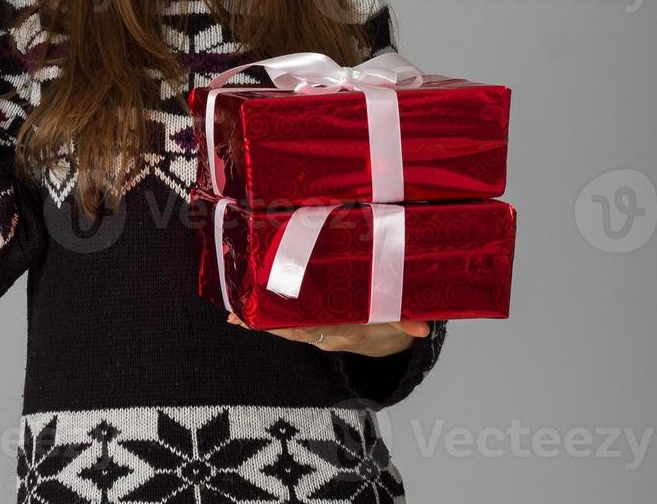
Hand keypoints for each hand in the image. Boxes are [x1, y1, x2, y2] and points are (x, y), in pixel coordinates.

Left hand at [226, 311, 429, 356]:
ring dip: (259, 324)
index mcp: (346, 330)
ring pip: (284, 329)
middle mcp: (326, 335)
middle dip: (267, 324)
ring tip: (233, 317)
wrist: (384, 340)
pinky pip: (284, 326)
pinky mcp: (308, 330)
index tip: (277, 318)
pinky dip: (263, 322)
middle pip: (293, 330)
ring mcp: (316, 334)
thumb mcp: (398, 321)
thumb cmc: (388, 320)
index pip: (319, 326)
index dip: (298, 323)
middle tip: (241, 318)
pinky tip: (241, 317)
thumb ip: (406, 321)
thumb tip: (423, 328)